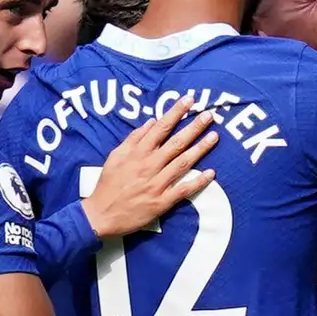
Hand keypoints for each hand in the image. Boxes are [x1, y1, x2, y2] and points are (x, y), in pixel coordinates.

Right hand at [82, 101, 219, 237]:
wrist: (102, 214)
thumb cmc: (108, 184)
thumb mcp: (115, 156)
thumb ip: (133, 138)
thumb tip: (151, 122)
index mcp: (138, 153)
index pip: (161, 128)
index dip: (176, 113)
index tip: (189, 101)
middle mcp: (150, 166)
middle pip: (176, 143)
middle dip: (194, 127)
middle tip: (209, 115)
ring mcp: (157, 184)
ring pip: (183, 163)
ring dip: (200, 149)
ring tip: (214, 136)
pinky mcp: (162, 202)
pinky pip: (183, 190)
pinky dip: (198, 181)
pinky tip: (211, 173)